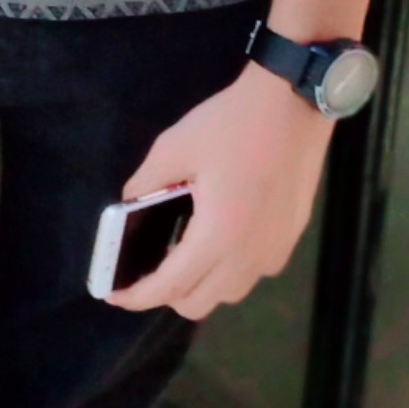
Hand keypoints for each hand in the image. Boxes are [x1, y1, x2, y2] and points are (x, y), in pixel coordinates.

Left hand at [106, 66, 332, 322]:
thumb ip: (145, 184)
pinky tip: (218, 237)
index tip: (114, 297)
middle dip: (167, 294)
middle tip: (147, 269)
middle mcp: (249, 256)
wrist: (294, 104)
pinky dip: (228, 270)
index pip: (171, 286)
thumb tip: (129, 206)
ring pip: (229, 292)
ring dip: (201, 285)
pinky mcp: (290, 238)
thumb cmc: (232, 124)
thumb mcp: (174, 148)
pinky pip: (252, 272)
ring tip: (182, 255)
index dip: (138, 296)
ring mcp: (274, 250)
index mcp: (217, 237)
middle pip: (199, 303)